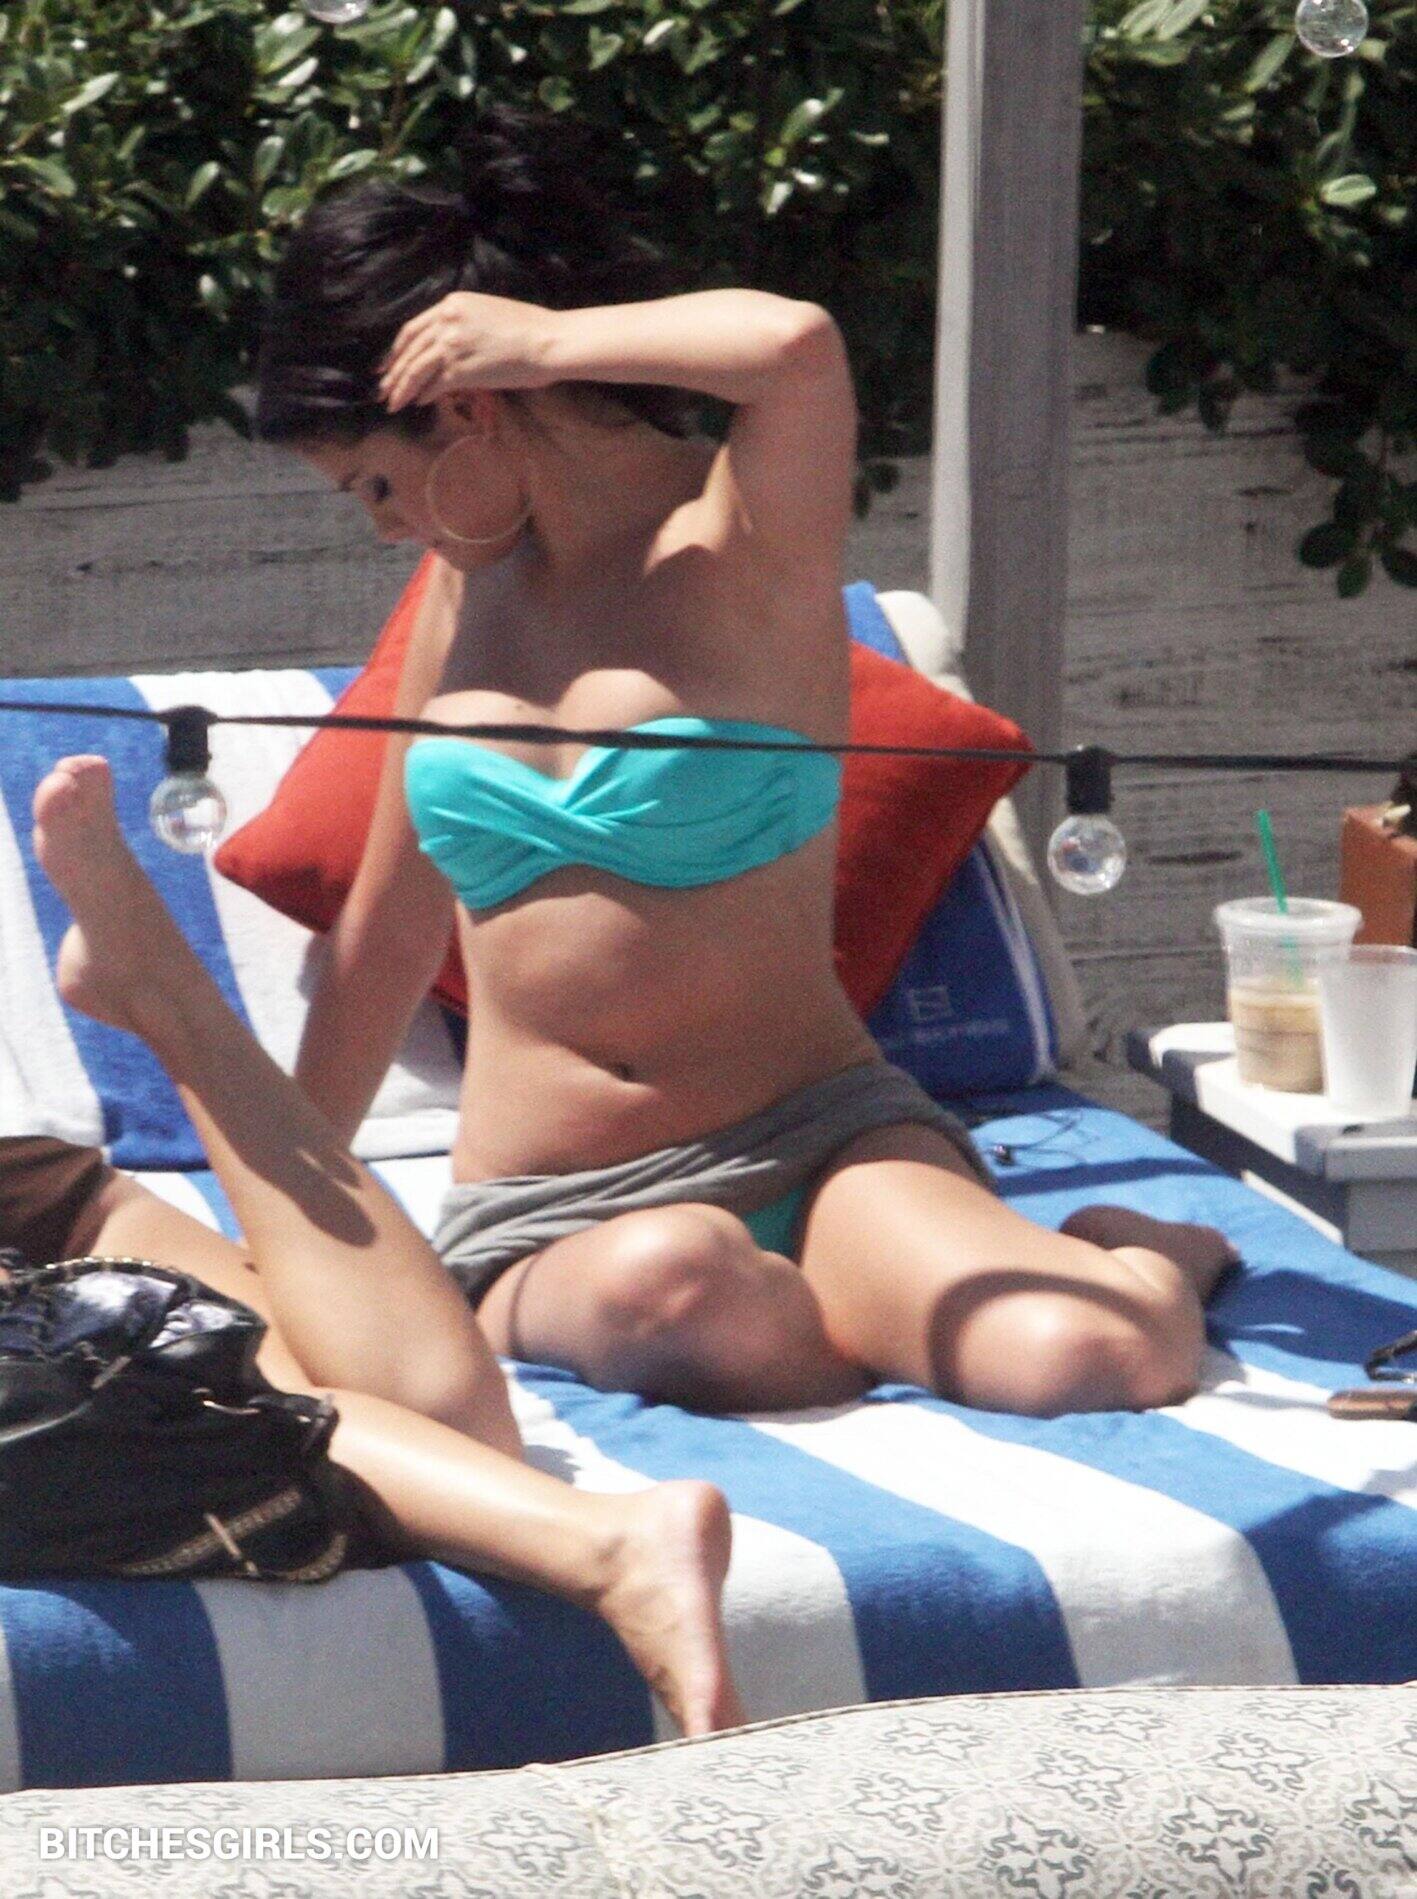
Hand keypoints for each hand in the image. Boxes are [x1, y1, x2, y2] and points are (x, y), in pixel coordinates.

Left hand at [378, 292, 559, 412]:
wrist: (547, 341)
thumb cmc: (528, 329)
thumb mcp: (487, 314)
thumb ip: (463, 326)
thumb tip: (448, 350)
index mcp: (451, 304)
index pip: (413, 328)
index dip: (397, 350)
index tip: (389, 364)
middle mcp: (446, 321)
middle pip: (409, 350)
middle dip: (393, 372)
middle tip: (383, 389)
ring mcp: (452, 345)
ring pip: (416, 369)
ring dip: (402, 388)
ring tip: (393, 403)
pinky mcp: (461, 369)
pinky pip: (434, 385)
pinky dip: (423, 395)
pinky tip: (419, 403)